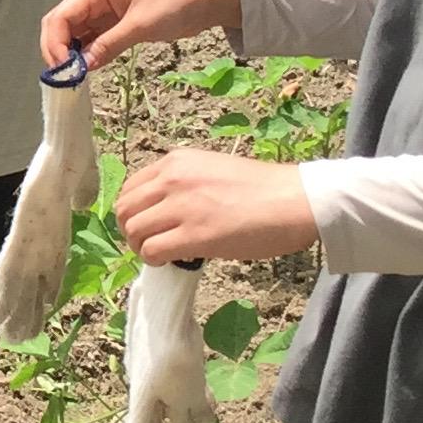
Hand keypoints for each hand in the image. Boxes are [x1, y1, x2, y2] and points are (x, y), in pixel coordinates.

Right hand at [42, 0, 242, 70]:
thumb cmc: (174, 2)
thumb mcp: (141, 25)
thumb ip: (109, 44)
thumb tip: (83, 66)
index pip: (60, 18)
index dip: (55, 44)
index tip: (64, 70)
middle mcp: (92, 1)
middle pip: (60, 26)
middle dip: (57, 51)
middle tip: (65, 77)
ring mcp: (101, 14)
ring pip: (73, 36)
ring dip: (70, 55)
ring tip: (75, 78)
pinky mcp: (113, 26)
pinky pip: (91, 42)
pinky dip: (86, 56)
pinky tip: (88, 71)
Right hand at [115, 262, 217, 422]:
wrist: (160, 293)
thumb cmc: (173, 340)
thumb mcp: (186, 383)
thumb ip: (190, 414)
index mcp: (142, 412)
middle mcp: (139, 403)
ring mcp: (144, 386)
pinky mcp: (152, 369)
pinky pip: (160, 407)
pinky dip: (170, 422)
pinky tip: (188, 419)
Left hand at [116, 148, 315, 262]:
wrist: (298, 200)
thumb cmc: (265, 189)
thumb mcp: (213, 170)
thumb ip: (185, 184)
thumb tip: (166, 210)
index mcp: (176, 162)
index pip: (130, 188)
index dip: (134, 211)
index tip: (148, 225)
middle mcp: (172, 179)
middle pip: (124, 210)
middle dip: (131, 231)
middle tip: (149, 244)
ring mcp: (181, 206)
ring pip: (133, 231)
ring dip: (142, 248)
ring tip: (162, 254)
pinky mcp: (194, 235)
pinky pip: (152, 251)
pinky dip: (155, 260)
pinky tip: (173, 261)